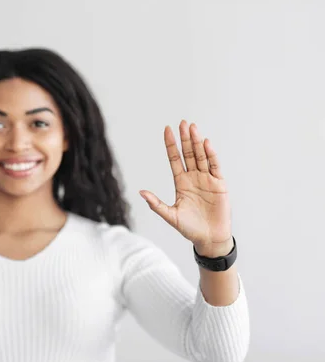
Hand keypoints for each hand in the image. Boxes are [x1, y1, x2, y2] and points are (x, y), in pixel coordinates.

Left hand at [139, 120, 232, 256]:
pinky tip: (206, 144)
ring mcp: (207, 180)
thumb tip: (141, 192)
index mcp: (181, 182)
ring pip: (201, 157)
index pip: (175, 159)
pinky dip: (211, 155)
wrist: (209, 238)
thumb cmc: (189, 228)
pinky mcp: (219, 185)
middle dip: (184, 139)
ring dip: (197, 142)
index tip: (167, 130)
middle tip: (182, 123)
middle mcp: (193, 178)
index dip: (171, 145)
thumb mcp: (170, 215)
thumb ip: (156, 204)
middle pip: (188, 154)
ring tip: (192, 128)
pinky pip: (215, 167)